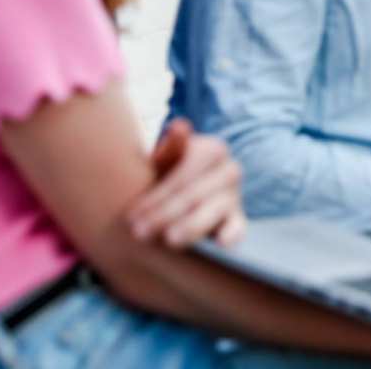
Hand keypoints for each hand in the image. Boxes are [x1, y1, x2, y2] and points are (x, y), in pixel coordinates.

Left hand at [125, 118, 244, 247]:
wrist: (181, 194)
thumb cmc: (168, 174)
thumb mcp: (165, 159)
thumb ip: (170, 146)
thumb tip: (179, 126)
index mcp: (214, 149)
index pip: (183, 175)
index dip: (157, 195)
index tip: (131, 214)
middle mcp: (230, 170)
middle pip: (195, 194)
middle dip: (165, 214)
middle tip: (138, 233)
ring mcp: (235, 196)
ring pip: (214, 210)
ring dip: (191, 226)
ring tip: (168, 240)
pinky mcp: (238, 220)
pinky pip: (238, 227)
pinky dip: (232, 234)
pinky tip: (221, 242)